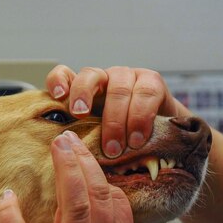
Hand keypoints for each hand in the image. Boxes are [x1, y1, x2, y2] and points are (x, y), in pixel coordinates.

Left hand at [0, 130, 135, 222]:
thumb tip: (94, 198)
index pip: (117, 200)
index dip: (101, 171)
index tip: (85, 153)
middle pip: (97, 194)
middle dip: (82, 160)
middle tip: (67, 137)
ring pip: (71, 206)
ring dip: (63, 170)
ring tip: (55, 146)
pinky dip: (11, 214)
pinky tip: (6, 197)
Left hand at [46, 65, 190, 159]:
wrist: (164, 135)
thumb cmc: (124, 139)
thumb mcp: (98, 137)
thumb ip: (82, 135)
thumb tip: (65, 149)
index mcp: (86, 90)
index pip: (65, 74)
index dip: (59, 80)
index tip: (58, 96)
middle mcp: (105, 78)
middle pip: (91, 76)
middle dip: (86, 99)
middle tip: (81, 120)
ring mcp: (129, 76)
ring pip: (119, 88)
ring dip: (117, 120)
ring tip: (116, 148)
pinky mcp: (152, 81)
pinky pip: (146, 93)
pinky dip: (141, 117)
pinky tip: (138, 137)